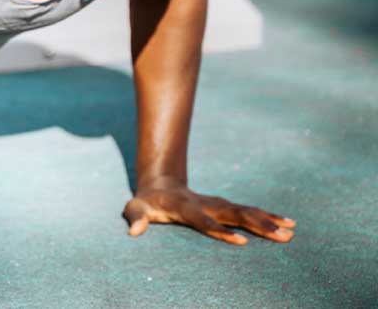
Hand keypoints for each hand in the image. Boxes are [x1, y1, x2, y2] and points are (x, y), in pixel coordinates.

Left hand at [123, 179, 296, 244]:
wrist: (159, 184)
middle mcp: (205, 204)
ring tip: (291, 232)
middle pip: (233, 214)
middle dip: (257, 225)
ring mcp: (216, 203)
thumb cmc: (145, 202)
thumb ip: (135, 218)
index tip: (241, 241)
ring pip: (245, 211)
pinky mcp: (224, 206)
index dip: (220, 230)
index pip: (203, 220)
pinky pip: (248, 212)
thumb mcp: (134, 208)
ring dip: (267, 221)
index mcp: (184, 207)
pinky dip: (267, 217)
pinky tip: (288, 224)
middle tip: (281, 235)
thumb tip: (134, 232)